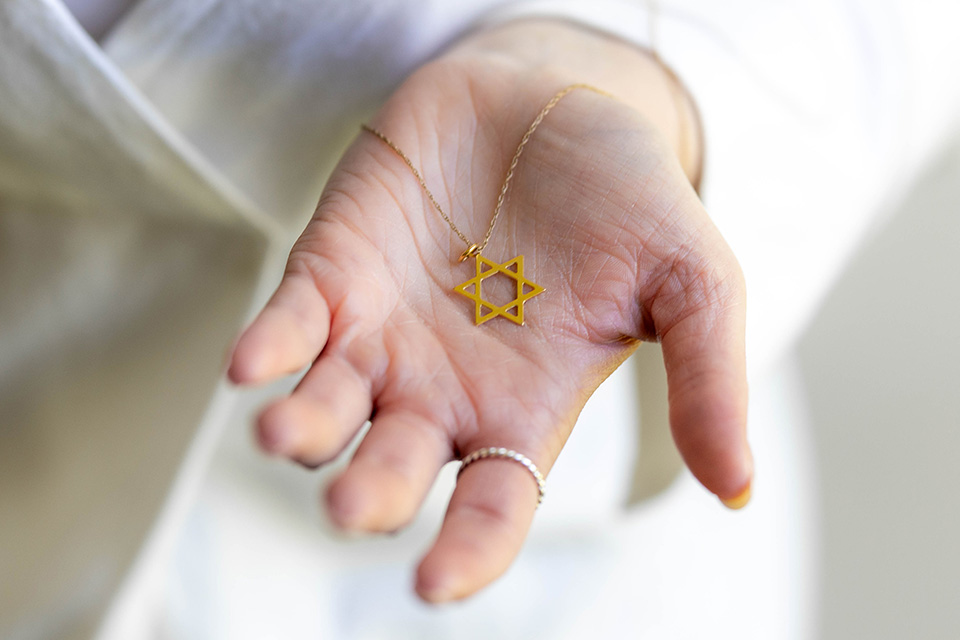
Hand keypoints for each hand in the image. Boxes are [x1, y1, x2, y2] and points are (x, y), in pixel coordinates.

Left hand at [228, 21, 750, 602]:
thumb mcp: (693, 276)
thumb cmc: (625, 192)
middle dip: (368, 494)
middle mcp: (442, 389)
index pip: (490, 506)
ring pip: (325, 409)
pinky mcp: (336, 269)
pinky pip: (290, 323)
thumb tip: (737, 489)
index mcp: (524, 408)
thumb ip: (709, 377)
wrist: (555, 99)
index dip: (465, 552)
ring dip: (301, 429)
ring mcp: (382, 334)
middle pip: (393, 470)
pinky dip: (269, 345)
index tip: (434, 583)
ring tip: (284, 433)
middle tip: (356, 506)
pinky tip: (251, 364)